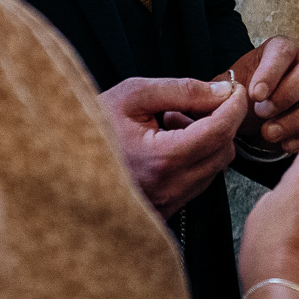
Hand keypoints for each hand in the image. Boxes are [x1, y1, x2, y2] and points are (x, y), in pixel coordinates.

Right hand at [100, 76, 246, 217]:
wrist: (62, 165)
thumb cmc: (92, 126)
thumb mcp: (134, 95)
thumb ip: (183, 90)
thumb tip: (222, 92)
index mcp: (162, 158)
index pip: (220, 131)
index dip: (235, 105)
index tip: (236, 89)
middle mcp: (170, 187)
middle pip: (224, 150)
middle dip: (221, 121)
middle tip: (195, 102)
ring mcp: (168, 202)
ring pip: (214, 167)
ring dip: (207, 139)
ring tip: (172, 122)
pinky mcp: (166, 209)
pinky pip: (199, 180)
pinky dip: (196, 157)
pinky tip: (168, 142)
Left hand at [222, 36, 298, 152]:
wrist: (257, 113)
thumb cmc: (247, 94)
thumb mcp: (232, 86)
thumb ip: (224, 89)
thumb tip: (223, 94)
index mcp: (283, 49)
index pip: (284, 51)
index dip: (271, 72)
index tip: (254, 95)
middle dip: (288, 94)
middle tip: (262, 113)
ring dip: (297, 120)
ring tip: (269, 134)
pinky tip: (287, 145)